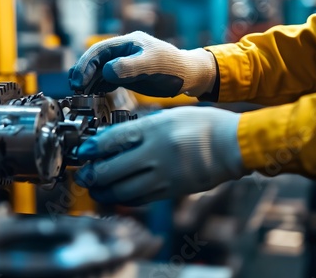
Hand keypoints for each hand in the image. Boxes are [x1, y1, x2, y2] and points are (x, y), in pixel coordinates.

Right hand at [69, 31, 216, 96]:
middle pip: (95, 61)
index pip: (99, 51)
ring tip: (79, 94)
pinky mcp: (126, 76)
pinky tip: (91, 95)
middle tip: (75, 89)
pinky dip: (97, 87)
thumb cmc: (174, 68)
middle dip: (83, 74)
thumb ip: (130, 67)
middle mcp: (122, 52)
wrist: (188, 76)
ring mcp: (123, 64)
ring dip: (88, 82)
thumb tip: (106, 71)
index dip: (86, 65)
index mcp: (127, 43)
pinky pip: (106, 80)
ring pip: (98, 71)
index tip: (79, 80)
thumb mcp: (152, 65)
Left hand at [74, 107, 247, 205]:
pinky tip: (117, 194)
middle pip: (111, 170)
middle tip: (82, 175)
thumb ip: (140, 127)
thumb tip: (111, 139)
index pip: (112, 140)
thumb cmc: (201, 125)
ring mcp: (163, 176)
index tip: (83, 152)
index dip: (92, 148)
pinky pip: (140, 199)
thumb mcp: (167, 116)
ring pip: (122, 191)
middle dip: (91, 175)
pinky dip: (124, 198)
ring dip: (103, 191)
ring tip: (96, 188)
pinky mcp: (171, 191)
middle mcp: (155, 153)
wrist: (233, 146)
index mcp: (154, 129)